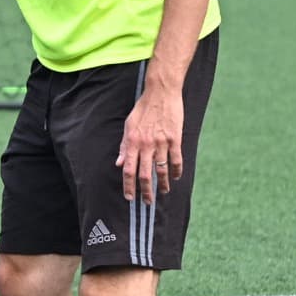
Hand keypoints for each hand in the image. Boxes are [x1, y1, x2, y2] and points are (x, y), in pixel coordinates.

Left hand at [117, 84, 184, 203]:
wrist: (161, 93)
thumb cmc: (143, 109)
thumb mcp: (128, 125)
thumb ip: (124, 146)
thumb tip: (119, 163)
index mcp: (133, 142)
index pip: (129, 170)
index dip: (128, 186)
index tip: (130, 197)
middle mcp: (146, 145)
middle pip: (145, 174)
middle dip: (146, 191)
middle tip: (148, 202)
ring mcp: (161, 142)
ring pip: (161, 170)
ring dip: (162, 184)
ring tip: (163, 191)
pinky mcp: (175, 139)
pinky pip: (176, 160)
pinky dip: (176, 171)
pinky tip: (175, 177)